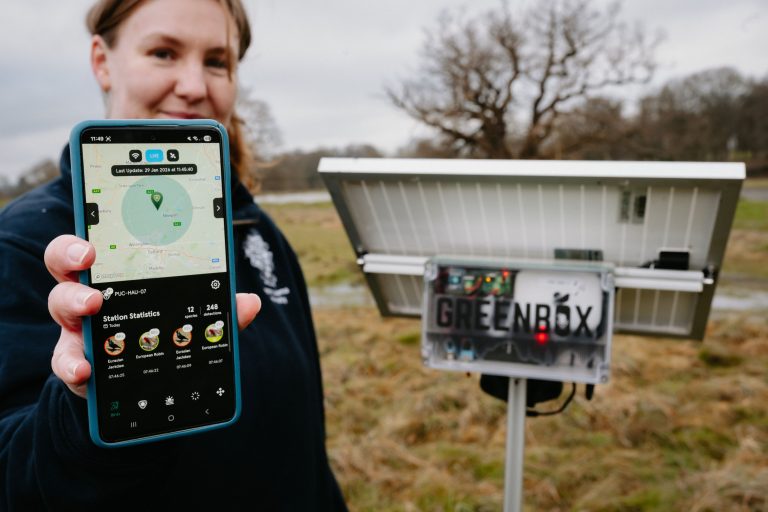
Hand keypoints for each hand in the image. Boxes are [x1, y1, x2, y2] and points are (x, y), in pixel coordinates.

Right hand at [45, 235, 260, 398]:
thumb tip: (251, 303)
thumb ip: (219, 311)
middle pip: (65, 264)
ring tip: (92, 306)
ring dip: (74, 301)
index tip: (93, 240)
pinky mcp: (75, 359)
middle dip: (70, 255)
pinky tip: (87, 370)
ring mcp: (79, 326)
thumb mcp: (192, 318)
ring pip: (60, 304)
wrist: (143, 382)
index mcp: (118, 274)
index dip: (86, 236)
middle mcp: (90, 293)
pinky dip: (73, 364)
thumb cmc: (164, 332)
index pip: (95, 242)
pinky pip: (65, 359)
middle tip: (88, 259)